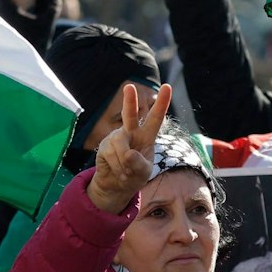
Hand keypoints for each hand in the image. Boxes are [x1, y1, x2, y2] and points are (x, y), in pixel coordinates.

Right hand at [87, 83, 172, 214]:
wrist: (116, 185)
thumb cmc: (135, 175)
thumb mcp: (144, 173)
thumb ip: (139, 164)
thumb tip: (128, 154)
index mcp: (146, 135)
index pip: (155, 118)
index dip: (161, 103)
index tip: (167, 86)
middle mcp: (131, 132)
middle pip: (130, 115)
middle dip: (129, 101)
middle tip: (129, 87)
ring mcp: (116, 138)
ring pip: (120, 145)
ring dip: (125, 163)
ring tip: (127, 173)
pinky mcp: (104, 146)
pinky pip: (111, 155)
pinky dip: (117, 168)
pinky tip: (119, 172)